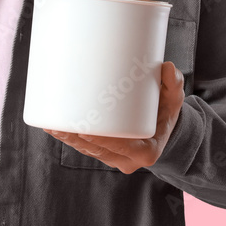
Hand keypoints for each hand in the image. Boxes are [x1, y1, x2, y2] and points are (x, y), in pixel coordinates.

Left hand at [44, 62, 184, 173]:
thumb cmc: (167, 111)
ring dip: (68, 140)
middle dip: (75, 139)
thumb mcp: (174, 98)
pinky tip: (55, 130)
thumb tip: (166, 67)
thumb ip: (173, 82)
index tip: (83, 129)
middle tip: (58, 122)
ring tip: (51, 124)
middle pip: (97, 149)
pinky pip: (86, 149)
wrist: (164, 127)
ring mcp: (116, 158)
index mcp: (146, 150)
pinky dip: (70, 140)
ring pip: (87, 151)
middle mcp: (129, 158)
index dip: (99, 140)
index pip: (118, 148)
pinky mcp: (107, 153)